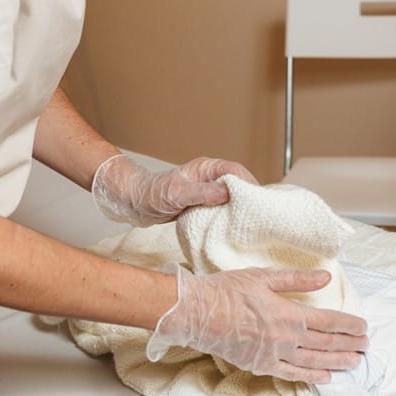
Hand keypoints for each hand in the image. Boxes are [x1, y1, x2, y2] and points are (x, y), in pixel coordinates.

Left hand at [92, 154, 257, 225]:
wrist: (134, 202)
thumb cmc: (152, 194)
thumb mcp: (177, 194)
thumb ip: (202, 192)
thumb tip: (228, 192)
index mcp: (205, 168)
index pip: (236, 171)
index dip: (249, 183)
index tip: (260, 200)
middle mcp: (209, 177)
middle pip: (238, 183)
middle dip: (249, 196)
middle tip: (260, 214)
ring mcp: (206, 191)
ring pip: (231, 197)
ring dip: (239, 208)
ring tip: (250, 222)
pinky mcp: (202, 203)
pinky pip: (221, 208)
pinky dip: (228, 216)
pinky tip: (232, 227)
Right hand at [146, 266, 368, 382]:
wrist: (197, 313)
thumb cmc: (227, 291)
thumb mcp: (264, 277)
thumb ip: (297, 280)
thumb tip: (325, 278)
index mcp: (289, 313)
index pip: (329, 322)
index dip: (349, 326)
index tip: (363, 327)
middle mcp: (286, 337)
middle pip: (326, 343)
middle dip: (349, 345)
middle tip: (366, 345)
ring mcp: (274, 354)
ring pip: (314, 361)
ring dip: (337, 362)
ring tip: (354, 362)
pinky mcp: (262, 366)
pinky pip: (292, 374)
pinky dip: (311, 376)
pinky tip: (324, 376)